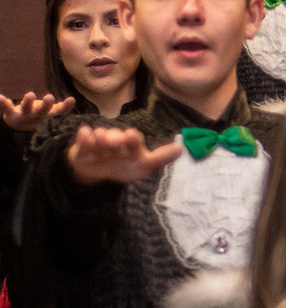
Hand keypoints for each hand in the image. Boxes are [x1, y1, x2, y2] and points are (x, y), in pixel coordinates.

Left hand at [0, 92, 75, 130]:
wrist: (22, 127)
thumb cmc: (40, 117)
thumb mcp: (52, 113)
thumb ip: (62, 107)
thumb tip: (73, 100)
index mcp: (48, 116)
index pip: (59, 111)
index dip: (65, 107)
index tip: (71, 99)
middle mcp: (37, 116)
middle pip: (42, 111)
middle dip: (46, 105)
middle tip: (49, 97)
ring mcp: (24, 115)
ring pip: (26, 108)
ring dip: (28, 102)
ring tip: (30, 95)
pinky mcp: (11, 114)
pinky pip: (6, 107)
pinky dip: (2, 103)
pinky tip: (0, 97)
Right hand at [66, 125, 183, 183]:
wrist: (98, 173)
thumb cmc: (125, 166)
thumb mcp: (144, 165)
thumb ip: (161, 157)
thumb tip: (180, 149)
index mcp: (131, 145)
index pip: (133, 138)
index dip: (132, 138)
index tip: (130, 136)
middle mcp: (115, 140)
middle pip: (115, 135)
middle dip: (114, 137)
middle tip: (114, 143)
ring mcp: (98, 142)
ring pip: (99, 135)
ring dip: (100, 138)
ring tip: (100, 143)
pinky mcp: (83, 147)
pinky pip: (83, 137)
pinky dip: (84, 137)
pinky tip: (86, 135)